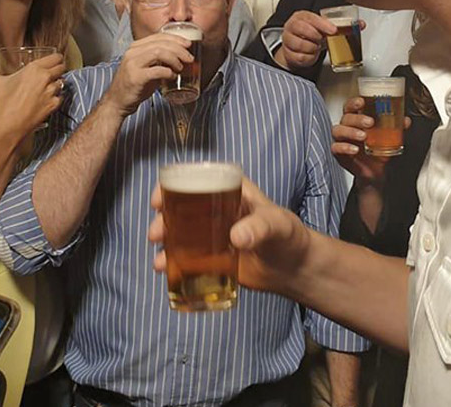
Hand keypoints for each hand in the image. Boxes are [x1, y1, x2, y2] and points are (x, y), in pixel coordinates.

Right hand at [0, 53, 66, 142]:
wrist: (8, 125)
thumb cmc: (3, 103)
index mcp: (34, 69)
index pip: (56, 57)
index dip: (56, 58)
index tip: (55, 59)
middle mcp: (45, 78)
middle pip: (62, 68)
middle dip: (58, 69)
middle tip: (52, 71)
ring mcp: (51, 92)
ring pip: (62, 82)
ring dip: (56, 83)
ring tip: (47, 86)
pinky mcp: (53, 105)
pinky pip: (60, 97)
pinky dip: (55, 97)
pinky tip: (47, 99)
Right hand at [101, 32, 193, 117]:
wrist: (117, 101)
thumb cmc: (134, 85)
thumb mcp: (147, 67)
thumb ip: (160, 61)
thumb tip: (182, 60)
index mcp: (136, 47)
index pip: (159, 36)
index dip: (176, 39)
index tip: (188, 44)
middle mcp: (133, 52)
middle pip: (161, 44)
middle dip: (179, 49)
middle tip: (190, 58)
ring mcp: (132, 64)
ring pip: (159, 52)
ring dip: (174, 59)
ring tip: (181, 67)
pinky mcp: (135, 77)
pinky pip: (156, 70)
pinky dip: (168, 72)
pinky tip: (172, 76)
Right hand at [149, 177, 310, 294]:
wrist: (295, 269)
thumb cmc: (288, 236)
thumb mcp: (276, 225)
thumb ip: (259, 227)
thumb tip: (236, 237)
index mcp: (230, 191)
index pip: (197, 180)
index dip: (173, 186)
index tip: (158, 199)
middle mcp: (216, 210)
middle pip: (181, 208)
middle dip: (163, 219)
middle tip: (155, 234)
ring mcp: (212, 235)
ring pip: (180, 233)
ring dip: (165, 242)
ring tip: (159, 260)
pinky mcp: (212, 258)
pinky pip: (188, 257)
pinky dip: (174, 263)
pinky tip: (165, 271)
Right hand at [276, 11, 339, 68]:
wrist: (298, 47)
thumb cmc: (310, 33)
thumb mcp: (318, 26)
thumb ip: (327, 25)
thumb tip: (342, 28)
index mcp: (300, 16)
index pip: (310, 18)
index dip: (323, 24)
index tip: (333, 30)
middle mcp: (291, 26)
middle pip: (302, 29)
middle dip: (316, 36)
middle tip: (322, 39)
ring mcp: (287, 40)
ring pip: (300, 44)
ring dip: (313, 47)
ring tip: (317, 46)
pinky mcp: (288, 54)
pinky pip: (300, 57)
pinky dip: (309, 57)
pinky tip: (311, 53)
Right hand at [331, 97, 409, 184]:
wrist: (376, 172)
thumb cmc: (379, 150)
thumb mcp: (389, 138)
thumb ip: (397, 128)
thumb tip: (405, 120)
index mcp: (357, 120)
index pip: (351, 106)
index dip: (354, 102)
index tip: (361, 101)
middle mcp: (347, 128)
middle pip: (346, 117)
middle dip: (357, 118)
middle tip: (370, 122)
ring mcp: (342, 140)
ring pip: (338, 130)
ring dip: (351, 131)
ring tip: (363, 136)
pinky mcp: (339, 153)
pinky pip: (336, 148)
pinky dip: (344, 147)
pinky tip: (355, 149)